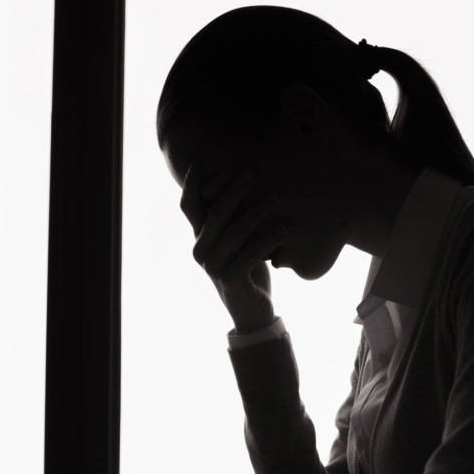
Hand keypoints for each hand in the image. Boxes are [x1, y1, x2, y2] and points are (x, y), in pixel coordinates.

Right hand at [181, 165, 286, 333]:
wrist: (251, 310)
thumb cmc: (246, 268)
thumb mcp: (236, 240)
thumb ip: (231, 218)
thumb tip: (241, 179)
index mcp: (199, 238)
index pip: (188, 207)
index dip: (191, 185)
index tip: (198, 162)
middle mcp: (200, 251)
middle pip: (215, 214)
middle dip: (234, 191)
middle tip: (252, 173)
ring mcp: (213, 267)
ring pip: (235, 231)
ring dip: (257, 211)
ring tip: (276, 196)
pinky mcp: (230, 279)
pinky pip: (250, 254)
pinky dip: (268, 239)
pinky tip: (284, 228)